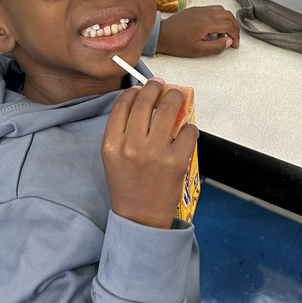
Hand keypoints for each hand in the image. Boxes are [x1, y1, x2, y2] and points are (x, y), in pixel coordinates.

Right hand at [102, 81, 197, 228]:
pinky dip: (189, 127)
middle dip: (155, 87)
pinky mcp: (176, 160)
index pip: (122, 105)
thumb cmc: (127, 186)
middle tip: (160, 85)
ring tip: (177, 96)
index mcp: (112, 144)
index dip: (133, 92)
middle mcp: (132, 145)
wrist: (140, 217)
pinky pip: (187, 131)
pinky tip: (185, 130)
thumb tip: (142, 103)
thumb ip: (122, 132)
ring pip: (168, 109)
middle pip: (145, 102)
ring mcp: (155, 152)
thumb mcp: (113, 157)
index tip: (140, 88)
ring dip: (175, 97)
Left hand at [156, 6, 239, 56]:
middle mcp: (205, 13)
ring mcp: (200, 9)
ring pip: (221, 10)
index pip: (230, 26)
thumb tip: (228, 41)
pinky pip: (212, 9)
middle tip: (233, 38)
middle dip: (234, 27)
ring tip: (223, 33)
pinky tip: (213, 28)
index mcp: (207, 22)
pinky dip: (218, 17)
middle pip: (228, 15)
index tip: (234, 44)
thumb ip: (217, 46)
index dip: (235, 36)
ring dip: (226, 20)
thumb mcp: (198, 50)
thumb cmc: (176, 43)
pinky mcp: (195, 9)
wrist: (161, 35)